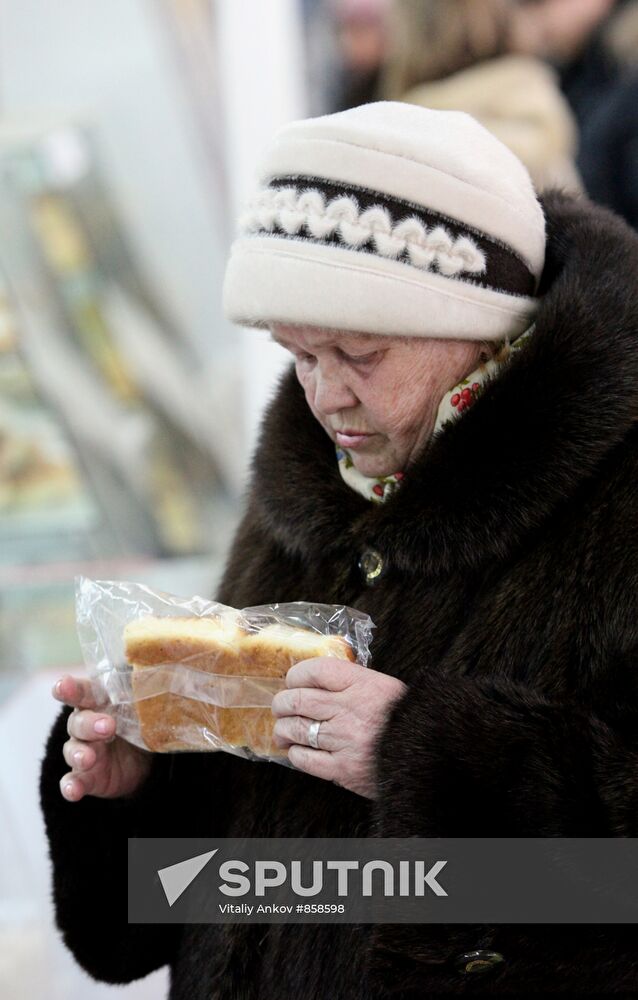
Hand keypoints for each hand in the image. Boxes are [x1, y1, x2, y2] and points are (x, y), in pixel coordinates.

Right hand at [53, 674, 151, 801]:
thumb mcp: (143, 707)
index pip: (84, 692)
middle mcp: (84, 725)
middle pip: (79, 722)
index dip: (72, 689)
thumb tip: (164, 673)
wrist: (144, 760)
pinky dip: (71, 786)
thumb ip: (144, 694)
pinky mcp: (86, 777)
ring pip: (73, 750)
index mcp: (98, 703)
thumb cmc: (138, 721)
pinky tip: (73, 791)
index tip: (63, 686)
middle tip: (108, 727)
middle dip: (90, 724)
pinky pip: (72, 780)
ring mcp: (83, 751)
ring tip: (88, 759)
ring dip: (79, 754)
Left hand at [271, 657, 406, 798]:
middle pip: (297, 699)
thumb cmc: (407, 721)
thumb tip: (319, 680)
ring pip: (295, 729)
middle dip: (281, 703)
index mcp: (363, 684)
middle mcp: (350, 709)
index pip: (316, 670)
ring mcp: (345, 740)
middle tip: (280, 707)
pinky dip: (295, 754)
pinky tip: (298, 751)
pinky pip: (304, 759)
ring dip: (283, 729)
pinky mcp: (343, 770)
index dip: (296, 675)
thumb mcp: (385, 689)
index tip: (292, 681)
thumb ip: (353, 682)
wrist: (431, 758)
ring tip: (283, 730)